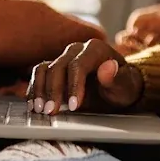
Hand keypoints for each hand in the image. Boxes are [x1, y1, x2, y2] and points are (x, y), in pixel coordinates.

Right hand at [27, 38, 144, 114]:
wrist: (117, 87)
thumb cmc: (124, 86)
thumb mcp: (126, 86)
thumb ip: (117, 78)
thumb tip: (108, 67)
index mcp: (95, 49)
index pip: (79, 65)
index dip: (74, 85)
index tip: (74, 106)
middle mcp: (77, 50)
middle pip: (58, 67)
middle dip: (54, 91)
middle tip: (51, 112)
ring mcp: (64, 58)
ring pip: (44, 69)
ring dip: (40, 90)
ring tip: (39, 110)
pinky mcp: (54, 67)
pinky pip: (39, 74)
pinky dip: (34, 89)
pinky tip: (33, 104)